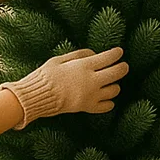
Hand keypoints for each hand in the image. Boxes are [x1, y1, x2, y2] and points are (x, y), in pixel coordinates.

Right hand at [0, 47, 128, 127]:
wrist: (36, 97)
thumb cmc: (45, 76)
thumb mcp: (60, 59)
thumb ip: (79, 55)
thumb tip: (94, 54)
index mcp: (83, 66)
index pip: (109, 58)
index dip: (116, 53)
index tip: (119, 52)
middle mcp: (91, 81)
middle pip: (117, 73)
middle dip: (123, 67)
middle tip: (123, 65)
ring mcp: (91, 95)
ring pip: (115, 90)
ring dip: (115, 85)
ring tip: (110, 82)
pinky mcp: (88, 107)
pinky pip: (107, 106)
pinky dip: (109, 101)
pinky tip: (105, 97)